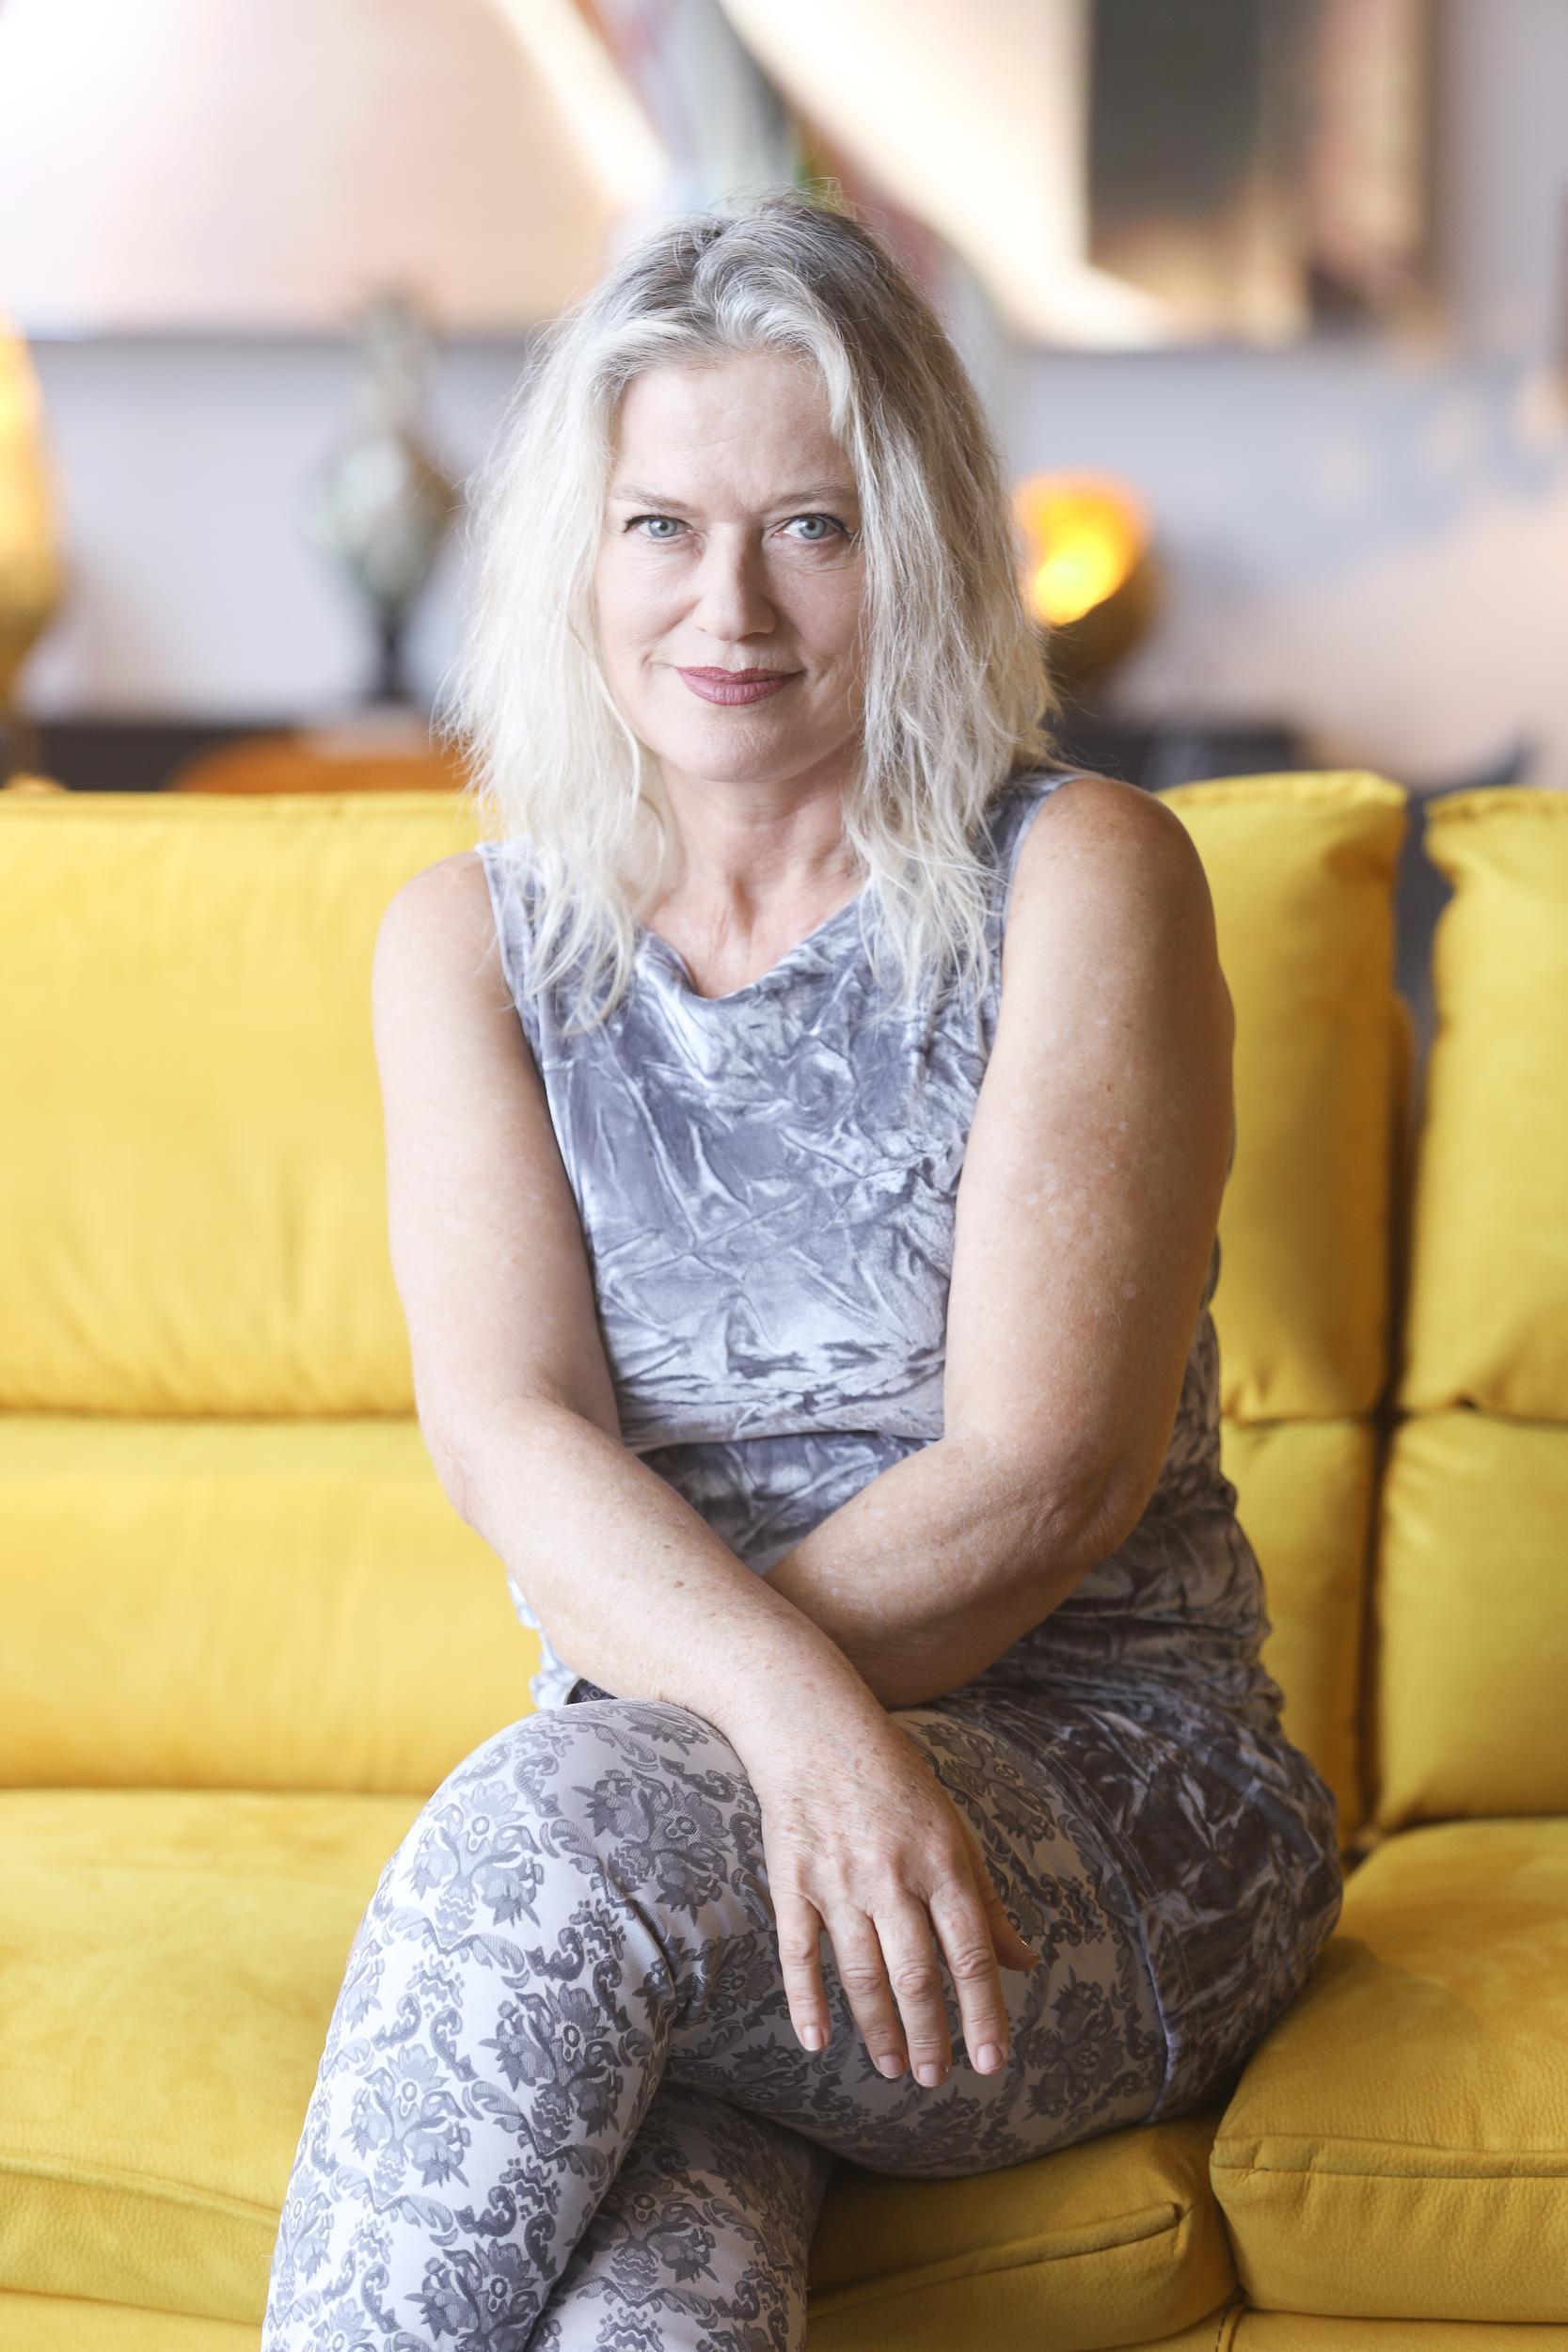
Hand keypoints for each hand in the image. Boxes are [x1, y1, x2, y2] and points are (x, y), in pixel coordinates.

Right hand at [742, 1702, 1042, 2084]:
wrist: (816, 1728)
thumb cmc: (896, 1781)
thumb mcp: (954, 1831)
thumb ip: (987, 1901)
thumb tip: (1025, 1961)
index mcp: (942, 1861)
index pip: (971, 1953)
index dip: (984, 2013)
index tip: (992, 2062)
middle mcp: (892, 1875)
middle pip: (917, 1974)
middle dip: (931, 2036)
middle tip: (936, 2079)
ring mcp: (838, 1880)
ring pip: (863, 1974)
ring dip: (880, 2029)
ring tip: (894, 2068)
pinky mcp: (792, 1881)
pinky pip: (799, 1953)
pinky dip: (807, 2001)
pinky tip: (818, 2041)